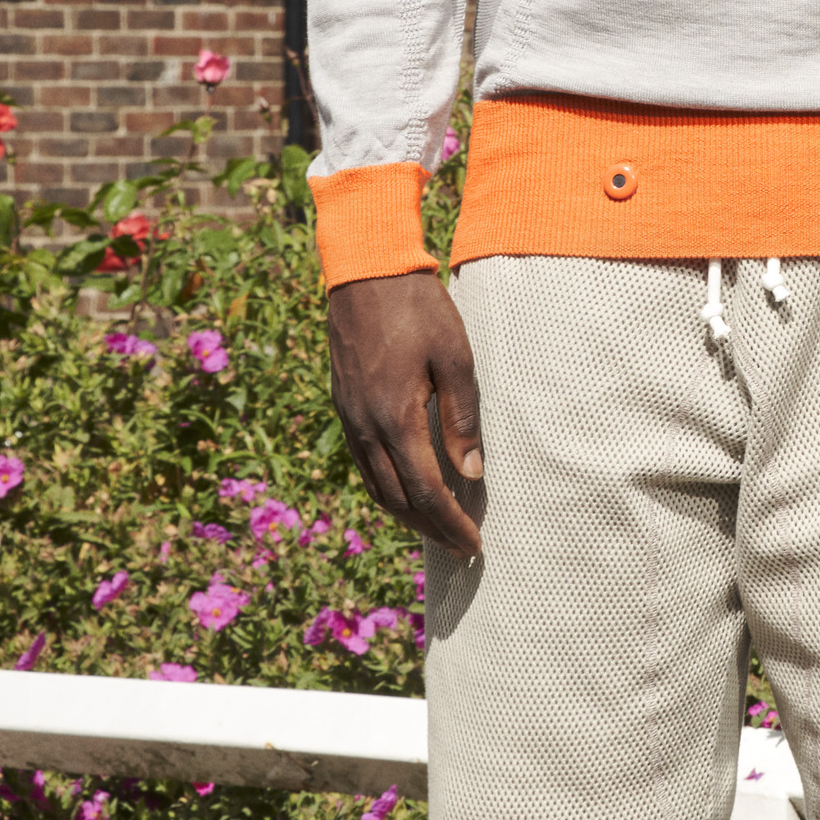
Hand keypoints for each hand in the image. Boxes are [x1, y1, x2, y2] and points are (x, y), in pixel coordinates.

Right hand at [327, 275, 485, 560]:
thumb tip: (470, 473)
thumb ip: (462, 418)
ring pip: (376, 487)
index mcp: (395, 419)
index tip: (474, 544)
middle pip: (397, 501)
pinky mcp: (344, 407)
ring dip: (407, 516)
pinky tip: (407, 488)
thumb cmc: (417, 308)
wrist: (364, 271)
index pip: (426, 492)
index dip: (451, 524)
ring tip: (437, 529)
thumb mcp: (454, 357)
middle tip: (461, 548)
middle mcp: (365, 428)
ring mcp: (349, 419)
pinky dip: (388, 489)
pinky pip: (363, 465)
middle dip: (431, 530)